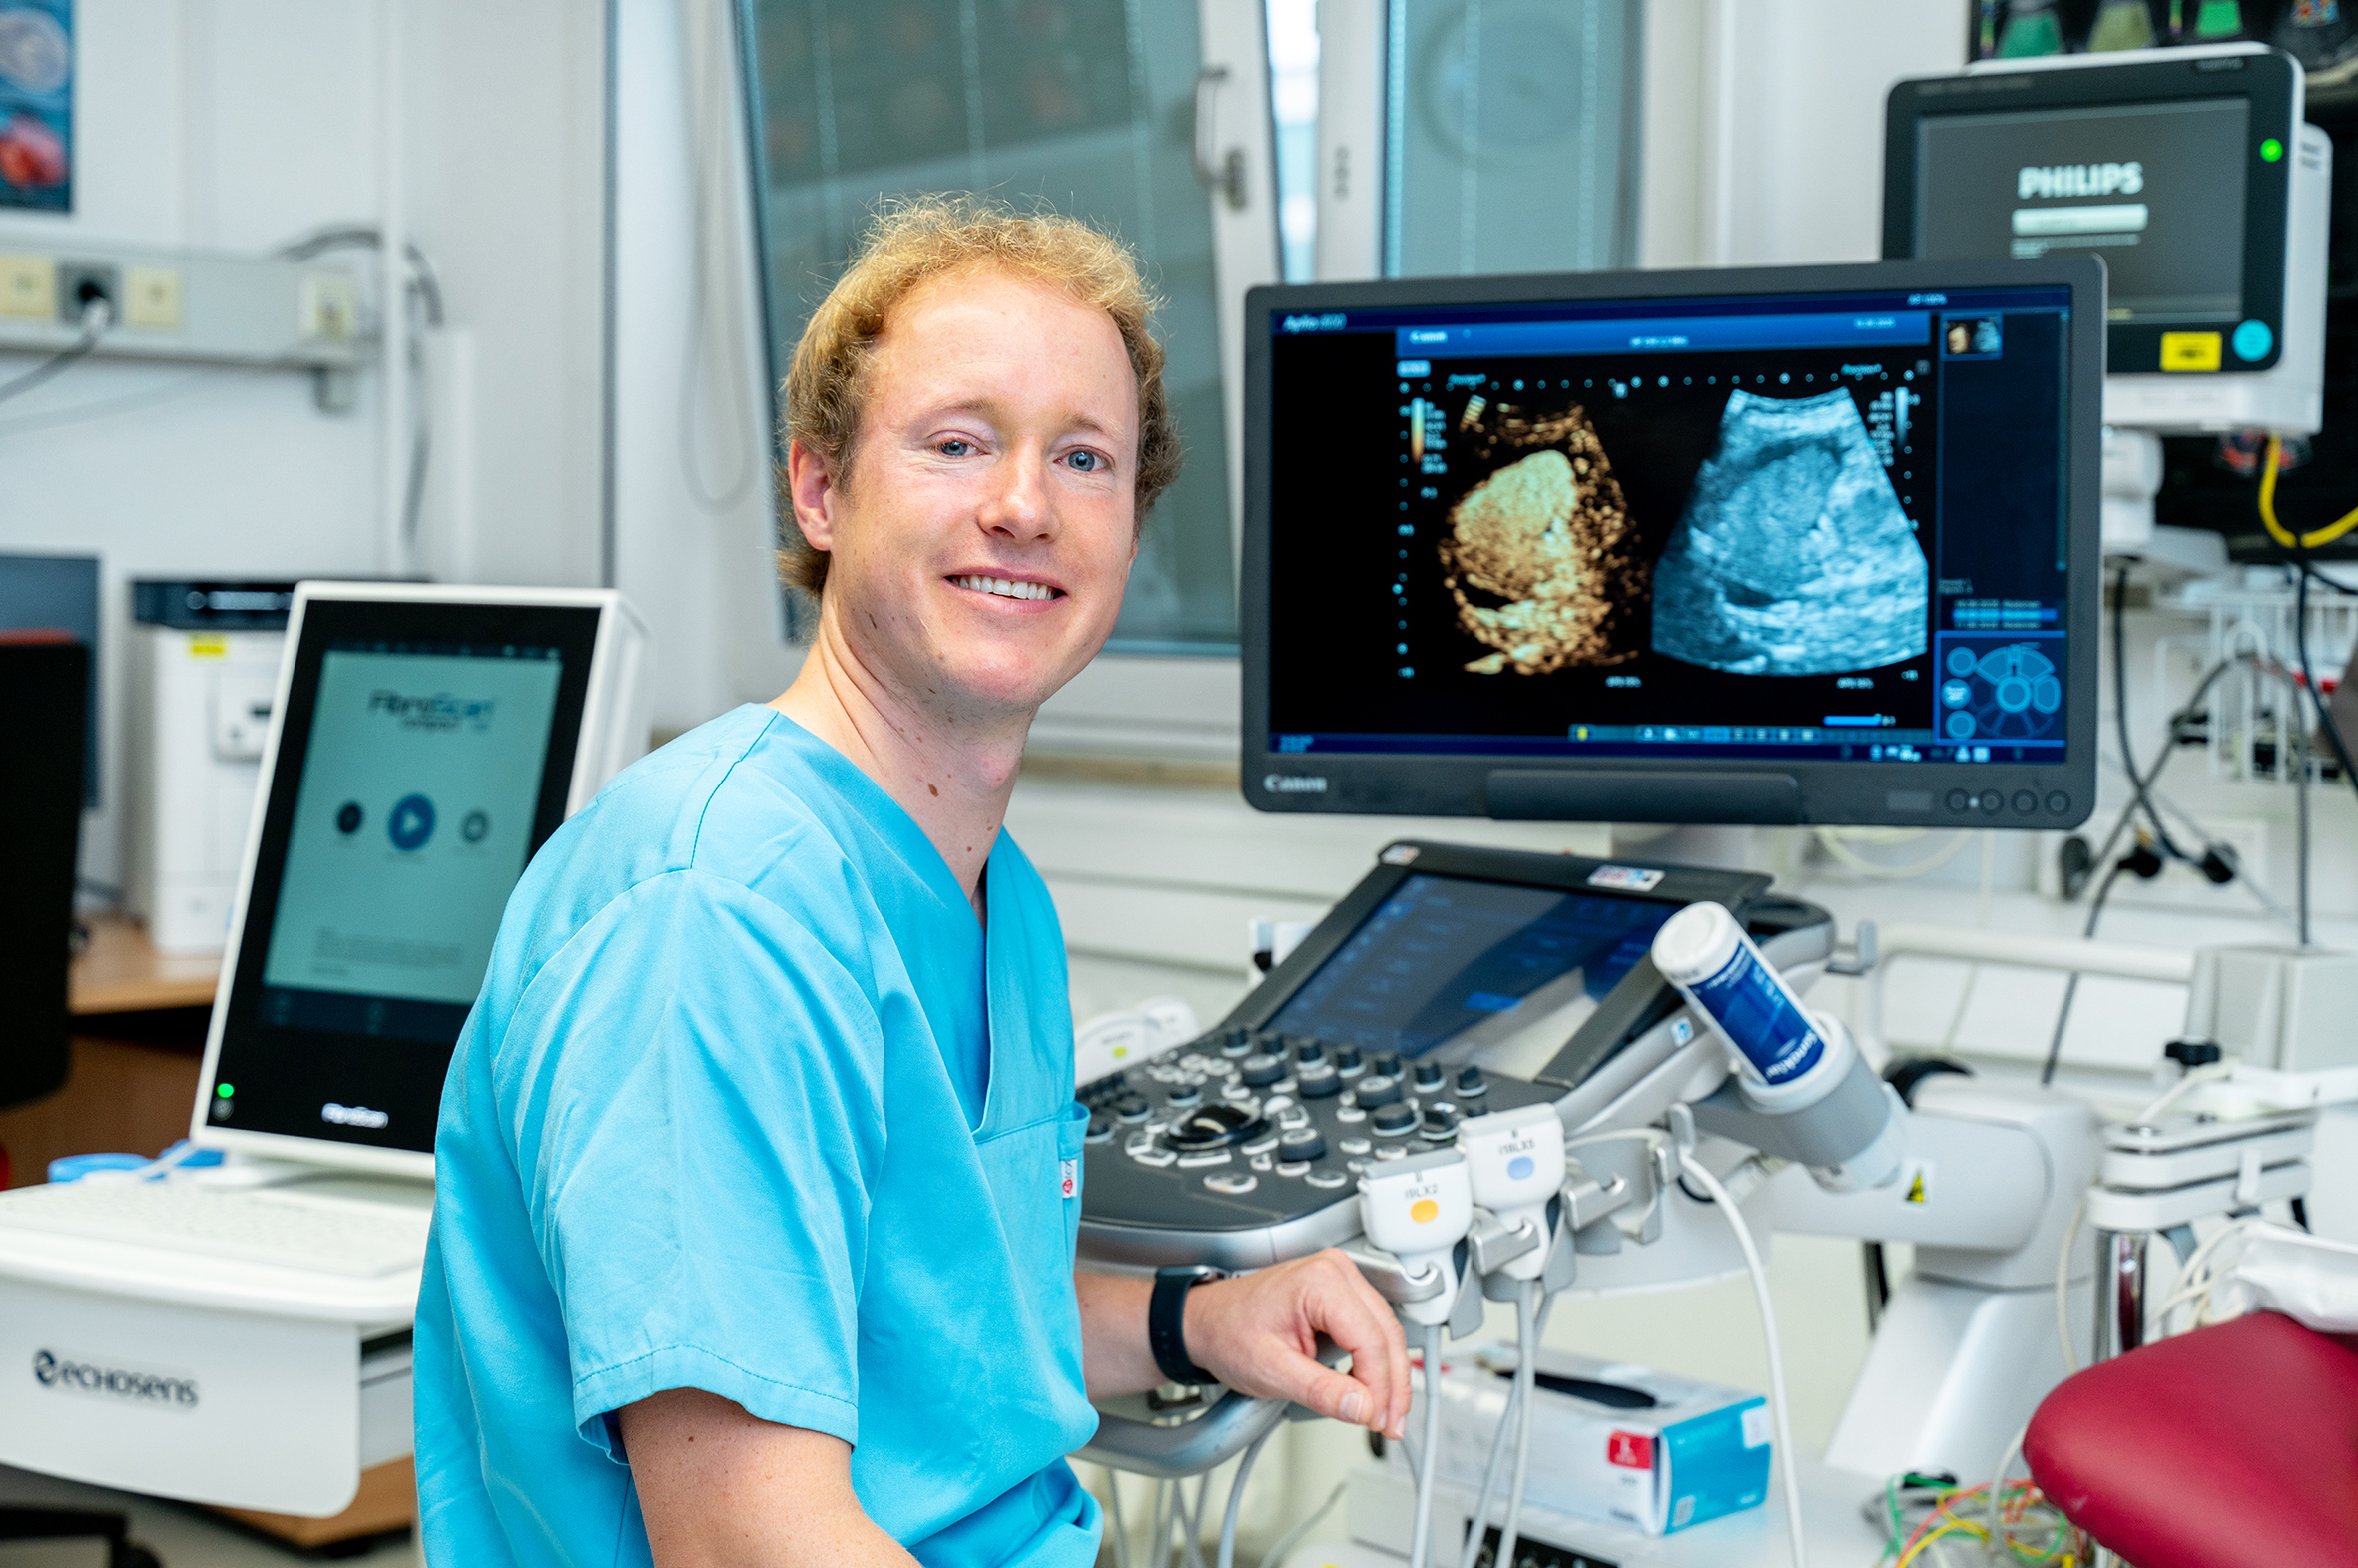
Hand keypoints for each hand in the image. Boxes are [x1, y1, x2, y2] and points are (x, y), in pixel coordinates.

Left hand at [1181, 1248, 1410, 1438]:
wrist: (1205, 1322)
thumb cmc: (1227, 1333)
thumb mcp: (1270, 1371)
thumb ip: (1320, 1391)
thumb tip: (1362, 1407)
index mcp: (1320, 1281)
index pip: (1370, 1340)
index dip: (1379, 1387)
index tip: (1376, 1420)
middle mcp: (1335, 1271)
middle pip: (1386, 1334)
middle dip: (1392, 1386)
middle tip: (1389, 1425)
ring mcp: (1339, 1279)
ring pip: (1385, 1332)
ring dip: (1389, 1377)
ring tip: (1384, 1415)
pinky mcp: (1340, 1294)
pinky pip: (1372, 1329)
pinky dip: (1375, 1363)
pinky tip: (1373, 1392)